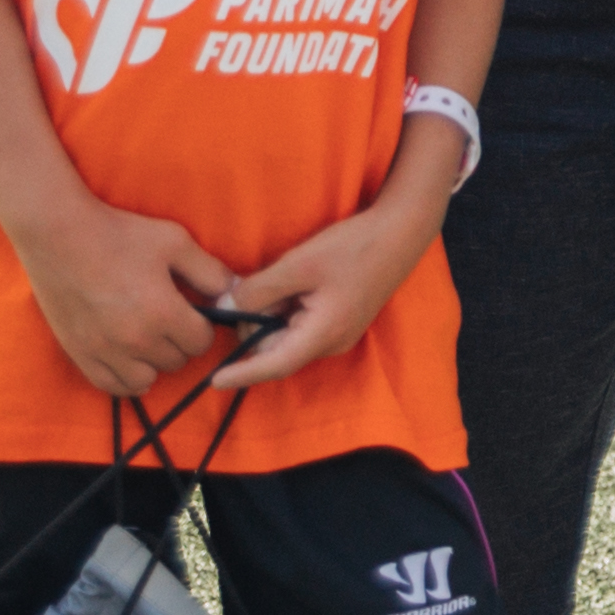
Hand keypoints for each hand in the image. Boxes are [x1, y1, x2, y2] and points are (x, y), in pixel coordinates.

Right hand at [24, 189, 261, 402]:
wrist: (57, 233)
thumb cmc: (120, 233)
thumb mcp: (174, 241)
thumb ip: (210, 271)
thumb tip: (235, 294)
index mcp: (163, 313)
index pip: (201, 342)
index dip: (200, 325)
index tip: (189, 309)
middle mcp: (136, 341)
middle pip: (176, 361)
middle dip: (178, 341)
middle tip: (166, 317)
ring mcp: (105, 351)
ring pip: (147, 379)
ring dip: (153, 361)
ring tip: (146, 336)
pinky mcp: (79, 354)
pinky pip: (112, 387)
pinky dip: (125, 377)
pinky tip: (127, 357)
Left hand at [198, 176, 436, 392]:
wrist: (401, 232)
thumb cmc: (353, 247)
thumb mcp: (299, 264)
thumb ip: (259, 289)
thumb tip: (227, 306)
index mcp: (323, 334)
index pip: (273, 365)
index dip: (242, 374)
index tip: (214, 381)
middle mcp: (331, 343)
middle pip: (276, 349)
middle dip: (257, 323)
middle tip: (257, 285)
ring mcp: (337, 334)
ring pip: (287, 336)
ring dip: (272, 313)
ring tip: (284, 276)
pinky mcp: (339, 322)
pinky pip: (300, 325)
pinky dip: (286, 308)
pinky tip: (295, 280)